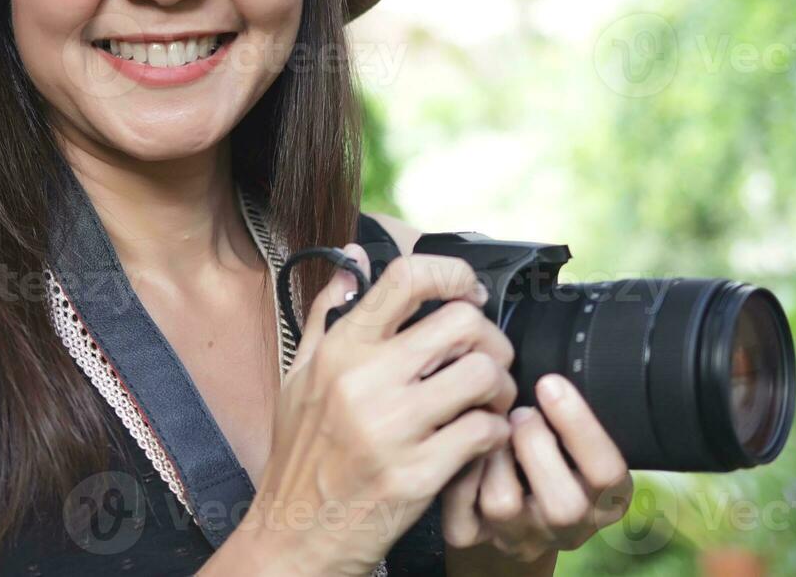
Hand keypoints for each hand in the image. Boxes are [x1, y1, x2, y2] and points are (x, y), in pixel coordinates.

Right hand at [237, 246, 517, 576]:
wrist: (294, 536)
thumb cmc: (301, 455)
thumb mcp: (299, 375)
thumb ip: (328, 312)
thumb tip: (352, 259)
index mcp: (340, 349)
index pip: (406, 279)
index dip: (452, 274)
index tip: (468, 291)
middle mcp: (365, 380)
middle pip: (462, 322)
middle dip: (490, 337)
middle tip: (487, 357)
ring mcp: (393, 428)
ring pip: (485, 375)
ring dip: (501, 386)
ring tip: (489, 400)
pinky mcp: (418, 474)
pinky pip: (485, 432)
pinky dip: (495, 433)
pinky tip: (480, 439)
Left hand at [440, 373, 632, 566]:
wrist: (517, 502)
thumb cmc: (553, 449)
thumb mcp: (578, 433)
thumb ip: (571, 412)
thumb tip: (554, 365)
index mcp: (605, 498)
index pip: (606, 473)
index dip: (578, 425)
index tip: (550, 383)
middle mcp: (567, 526)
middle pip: (563, 505)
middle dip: (535, 444)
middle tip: (520, 411)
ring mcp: (520, 537)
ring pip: (503, 505)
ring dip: (492, 455)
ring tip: (490, 425)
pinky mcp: (476, 537)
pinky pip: (460, 512)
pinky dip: (457, 473)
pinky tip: (461, 443)